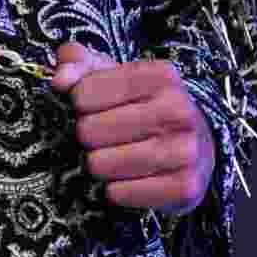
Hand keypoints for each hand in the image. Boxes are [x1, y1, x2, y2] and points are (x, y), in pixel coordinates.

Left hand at [50, 42, 215, 215]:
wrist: (196, 144)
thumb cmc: (141, 106)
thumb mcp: (110, 75)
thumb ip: (76, 63)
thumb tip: (60, 81)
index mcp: (160, 76)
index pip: (83, 95)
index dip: (77, 106)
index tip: (90, 109)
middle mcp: (179, 110)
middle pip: (88, 132)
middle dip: (86, 138)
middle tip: (101, 139)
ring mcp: (186, 150)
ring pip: (101, 165)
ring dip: (98, 166)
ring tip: (111, 158)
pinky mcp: (185, 187)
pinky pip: (120, 194)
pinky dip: (115, 191)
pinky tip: (126, 179)